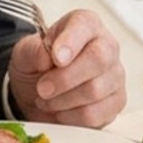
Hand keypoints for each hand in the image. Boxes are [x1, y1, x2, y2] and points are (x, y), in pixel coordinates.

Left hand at [7, 9, 126, 127]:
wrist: (40, 92)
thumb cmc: (38, 65)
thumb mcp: (25, 53)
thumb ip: (33, 51)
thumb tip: (47, 59)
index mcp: (86, 25)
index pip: (85, 26)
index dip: (71, 42)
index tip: (56, 59)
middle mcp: (108, 46)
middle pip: (98, 59)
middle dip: (64, 79)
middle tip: (42, 88)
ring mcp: (116, 75)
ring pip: (95, 90)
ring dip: (63, 101)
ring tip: (47, 100)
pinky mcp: (116, 102)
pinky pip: (96, 115)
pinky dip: (71, 118)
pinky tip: (61, 111)